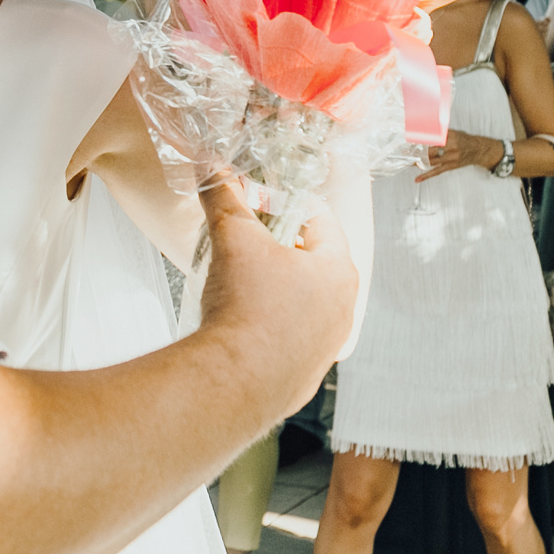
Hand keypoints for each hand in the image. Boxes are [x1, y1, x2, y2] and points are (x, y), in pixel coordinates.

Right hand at [196, 177, 357, 416]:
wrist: (233, 384)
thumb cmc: (247, 313)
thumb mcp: (233, 238)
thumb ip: (223, 197)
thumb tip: (211, 169)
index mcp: (338, 271)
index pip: (320, 218)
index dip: (285, 202)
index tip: (258, 201)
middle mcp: (342, 310)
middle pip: (312, 260)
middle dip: (278, 246)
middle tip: (246, 239)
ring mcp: (326, 346)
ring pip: (303, 302)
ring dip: (275, 287)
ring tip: (239, 282)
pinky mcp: (304, 374)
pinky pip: (290, 338)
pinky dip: (269, 326)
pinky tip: (240, 324)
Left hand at [416, 130, 503, 181]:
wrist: (478, 150)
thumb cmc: (464, 139)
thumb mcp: (453, 132)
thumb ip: (440, 132)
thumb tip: (424, 128)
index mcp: (450, 137)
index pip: (431, 138)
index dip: (420, 140)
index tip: (409, 140)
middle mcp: (450, 147)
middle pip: (430, 150)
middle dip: (417, 152)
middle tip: (405, 152)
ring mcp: (451, 158)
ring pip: (431, 161)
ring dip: (418, 163)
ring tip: (408, 162)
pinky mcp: (451, 166)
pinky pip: (437, 172)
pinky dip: (426, 175)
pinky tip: (417, 179)